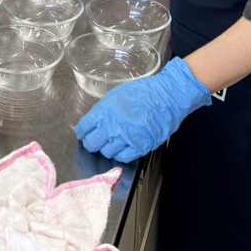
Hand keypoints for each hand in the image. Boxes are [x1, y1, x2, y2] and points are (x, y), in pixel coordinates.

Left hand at [74, 57, 210, 162]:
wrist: (168, 96)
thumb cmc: (144, 92)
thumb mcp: (116, 95)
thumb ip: (103, 110)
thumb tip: (94, 121)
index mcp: (105, 110)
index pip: (84, 128)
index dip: (82, 132)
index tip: (84, 133)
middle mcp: (114, 125)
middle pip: (92, 144)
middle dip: (91, 143)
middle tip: (95, 141)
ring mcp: (127, 137)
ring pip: (106, 152)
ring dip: (107, 149)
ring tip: (111, 143)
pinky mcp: (141, 146)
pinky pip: (123, 157)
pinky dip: (120, 155)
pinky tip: (122, 148)